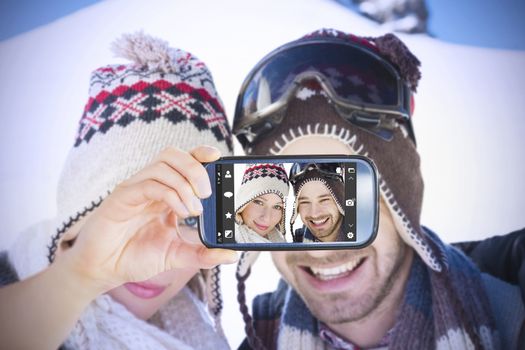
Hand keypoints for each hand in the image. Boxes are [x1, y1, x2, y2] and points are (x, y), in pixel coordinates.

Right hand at [58, 146, 236, 292]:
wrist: (103, 270)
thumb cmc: (135, 257)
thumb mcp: (177, 256)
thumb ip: (203, 254)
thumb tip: (230, 255)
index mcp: (165, 192)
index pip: (184, 161)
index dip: (200, 154)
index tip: (218, 157)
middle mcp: (151, 185)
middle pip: (174, 155)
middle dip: (196, 168)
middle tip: (207, 193)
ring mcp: (136, 188)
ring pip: (163, 165)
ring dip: (185, 183)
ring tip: (194, 209)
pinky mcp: (123, 197)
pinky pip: (150, 184)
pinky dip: (170, 194)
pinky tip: (180, 212)